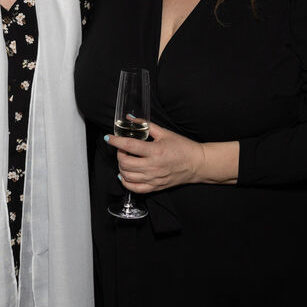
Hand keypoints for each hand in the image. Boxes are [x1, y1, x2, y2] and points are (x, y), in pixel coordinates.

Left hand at [106, 122, 236, 191]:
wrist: (197, 164)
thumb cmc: (183, 147)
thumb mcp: (165, 133)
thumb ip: (146, 125)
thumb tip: (130, 118)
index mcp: (155, 151)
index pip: (129, 146)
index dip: (116, 141)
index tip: (108, 138)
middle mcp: (153, 166)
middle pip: (125, 162)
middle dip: (119, 154)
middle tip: (122, 148)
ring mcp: (153, 178)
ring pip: (127, 176)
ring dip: (121, 167)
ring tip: (125, 159)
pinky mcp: (155, 186)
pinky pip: (135, 188)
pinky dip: (126, 182)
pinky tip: (125, 174)